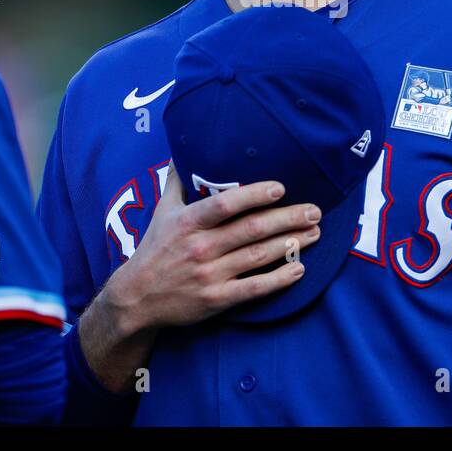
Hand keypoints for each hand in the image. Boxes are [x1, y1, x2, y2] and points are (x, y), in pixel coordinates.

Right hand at [108, 162, 321, 329]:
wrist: (136, 298)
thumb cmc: (154, 249)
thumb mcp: (161, 211)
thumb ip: (176, 181)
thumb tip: (181, 150)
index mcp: (188, 222)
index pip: (224, 205)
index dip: (254, 195)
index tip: (280, 188)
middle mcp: (199, 247)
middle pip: (251, 229)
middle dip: (287, 219)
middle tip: (314, 211)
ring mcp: (209, 275)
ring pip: (257, 256)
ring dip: (291, 244)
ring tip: (315, 233)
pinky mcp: (216, 299)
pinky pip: (254, 288)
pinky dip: (279, 279)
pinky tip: (299, 269)